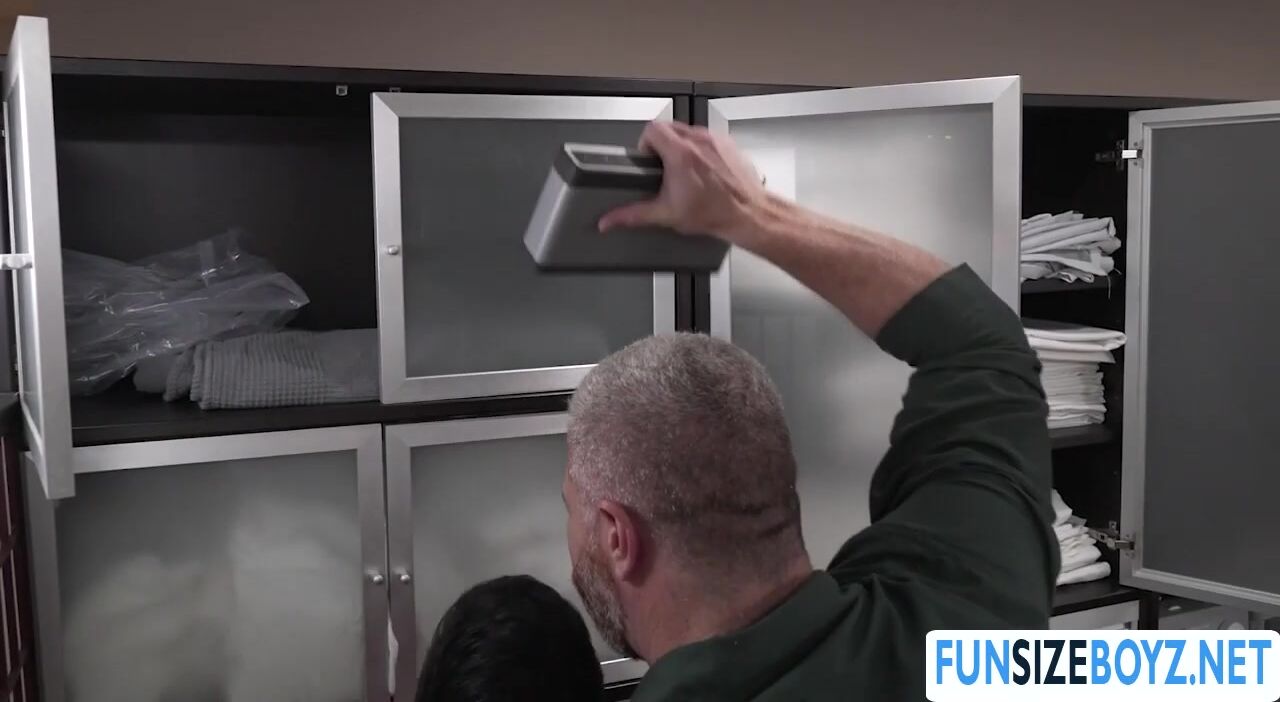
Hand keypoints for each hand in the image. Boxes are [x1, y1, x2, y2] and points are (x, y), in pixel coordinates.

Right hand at [598, 121, 766, 242]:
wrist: (747, 214)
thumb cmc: (714, 213)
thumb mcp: (666, 214)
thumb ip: (633, 215)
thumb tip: (608, 221)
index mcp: (680, 154)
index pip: (652, 129)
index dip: (646, 143)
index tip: (649, 159)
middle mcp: (698, 141)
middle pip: (669, 127)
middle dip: (662, 144)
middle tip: (664, 167)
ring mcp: (715, 140)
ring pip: (689, 130)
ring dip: (681, 145)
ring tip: (683, 170)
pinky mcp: (728, 143)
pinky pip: (707, 137)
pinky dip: (700, 148)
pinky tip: (702, 169)